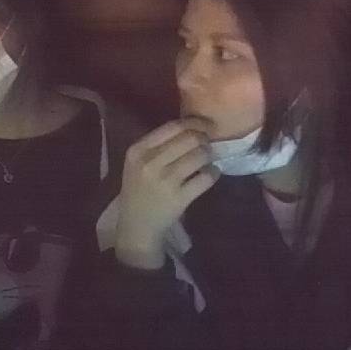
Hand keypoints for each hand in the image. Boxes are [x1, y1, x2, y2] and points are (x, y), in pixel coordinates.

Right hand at [115, 121, 218, 269]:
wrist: (136, 227)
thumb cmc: (139, 191)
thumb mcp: (137, 163)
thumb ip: (158, 145)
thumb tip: (194, 127)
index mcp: (138, 150)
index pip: (173, 126)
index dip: (195, 122)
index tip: (205, 125)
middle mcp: (150, 163)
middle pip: (190, 138)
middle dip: (204, 140)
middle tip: (207, 145)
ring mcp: (165, 181)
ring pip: (200, 156)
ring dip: (210, 156)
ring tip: (208, 161)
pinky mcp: (179, 198)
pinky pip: (206, 178)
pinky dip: (213, 173)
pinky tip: (210, 174)